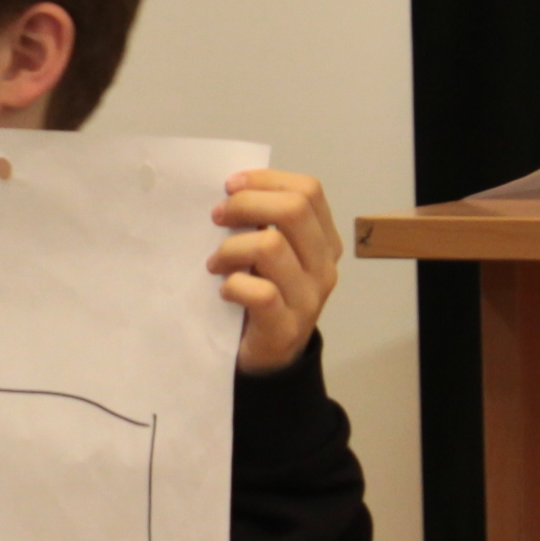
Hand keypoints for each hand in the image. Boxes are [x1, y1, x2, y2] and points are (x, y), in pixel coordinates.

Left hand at [210, 170, 340, 376]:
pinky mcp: (286, 327)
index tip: (230, 185)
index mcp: (324, 240)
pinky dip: (234, 284)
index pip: (309, 190)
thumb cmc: (264, 296)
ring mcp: (309, 298)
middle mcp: (324, 266)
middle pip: (294, 208)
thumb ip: (264, 224)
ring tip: (215, 262)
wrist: (270, 360)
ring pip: (272, 246)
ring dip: (232, 247)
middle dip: (247, 204)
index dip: (266, 180)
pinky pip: (260, 292)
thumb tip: (230, 189)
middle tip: (217, 217)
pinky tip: (224, 289)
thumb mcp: (272, 255)